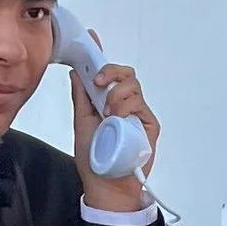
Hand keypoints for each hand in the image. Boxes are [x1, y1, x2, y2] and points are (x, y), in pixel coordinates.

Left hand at [72, 56, 157, 213]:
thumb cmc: (95, 160)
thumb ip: (81, 96)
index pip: (107, 73)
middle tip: (99, 82)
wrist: (107, 186)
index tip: (92, 39)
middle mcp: (124, 105)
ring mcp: (137, 114)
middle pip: (125, 74)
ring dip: (117, 93)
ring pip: (133, 86)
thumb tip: (77, 72)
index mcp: (106, 102)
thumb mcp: (81, 122)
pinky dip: (126, 106)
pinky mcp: (148, 124)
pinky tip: (117, 117)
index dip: (100, 55)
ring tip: (108, 111)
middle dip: (111, 71)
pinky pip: (140, 104)